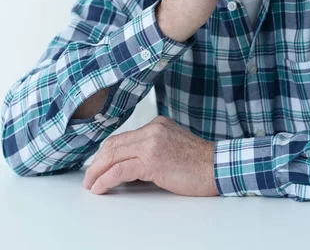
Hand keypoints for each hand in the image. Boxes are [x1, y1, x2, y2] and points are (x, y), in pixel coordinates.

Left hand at [82, 115, 218, 196]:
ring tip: (90, 185)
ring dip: (97, 171)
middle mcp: (152, 129)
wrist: (217, 167)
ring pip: (113, 155)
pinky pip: (120, 169)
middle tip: (88, 178)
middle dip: (97, 162)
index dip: (106, 153)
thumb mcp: (172, 147)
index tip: (97, 166)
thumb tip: (128, 167)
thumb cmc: (199, 164)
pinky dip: (106, 179)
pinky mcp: (152, 160)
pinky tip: (100, 188)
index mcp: (157, 125)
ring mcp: (152, 143)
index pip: (123, 137)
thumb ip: (152, 149)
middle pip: (114, 144)